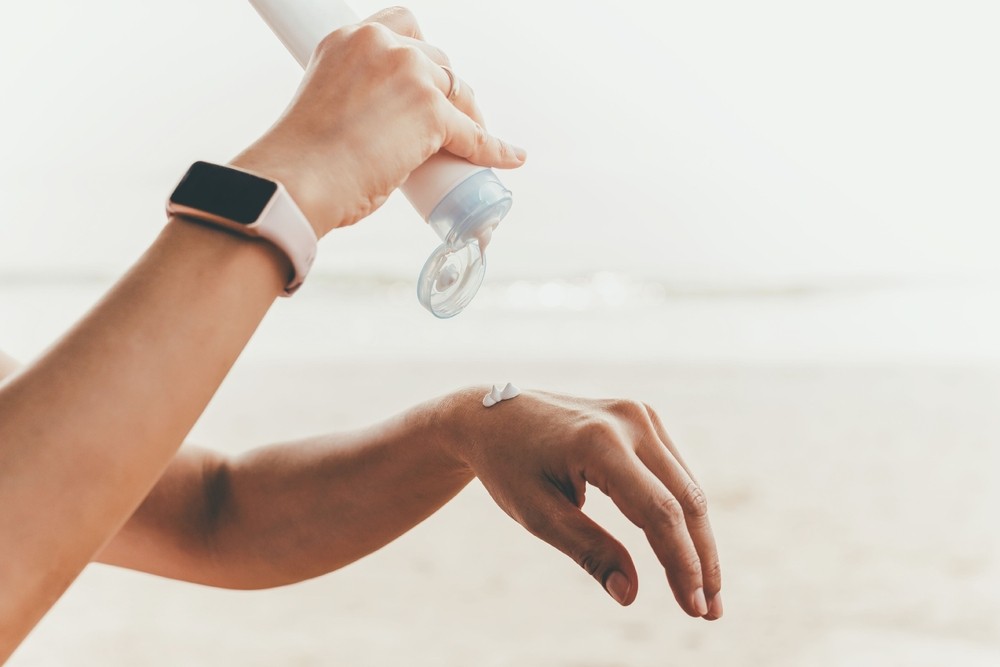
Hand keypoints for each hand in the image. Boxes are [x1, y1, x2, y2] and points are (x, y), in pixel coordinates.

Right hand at [230, 7, 524, 236]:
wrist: (298, 179)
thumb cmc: (302, 159)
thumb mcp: (324, 103)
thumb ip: (353, 97)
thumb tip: (380, 128)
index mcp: (349, 38)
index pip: (403, 26)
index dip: (421, 54)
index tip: (425, 79)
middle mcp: (382, 44)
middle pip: (438, 61)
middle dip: (446, 90)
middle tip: (449, 121)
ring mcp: (411, 74)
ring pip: (459, 90)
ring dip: (469, 114)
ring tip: (470, 142)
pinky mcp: (433, 111)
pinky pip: (474, 134)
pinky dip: (493, 148)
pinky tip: (509, 157)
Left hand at [442, 387, 722, 619]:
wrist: (491, 415)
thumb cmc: (508, 466)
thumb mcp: (537, 514)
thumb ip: (587, 550)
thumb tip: (629, 595)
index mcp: (599, 441)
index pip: (658, 511)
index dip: (682, 563)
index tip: (694, 608)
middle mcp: (630, 420)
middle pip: (685, 499)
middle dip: (701, 559)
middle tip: (709, 612)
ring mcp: (640, 414)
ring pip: (687, 487)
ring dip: (699, 540)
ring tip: (704, 592)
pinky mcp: (642, 418)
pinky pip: (674, 473)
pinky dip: (682, 514)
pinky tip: (686, 552)